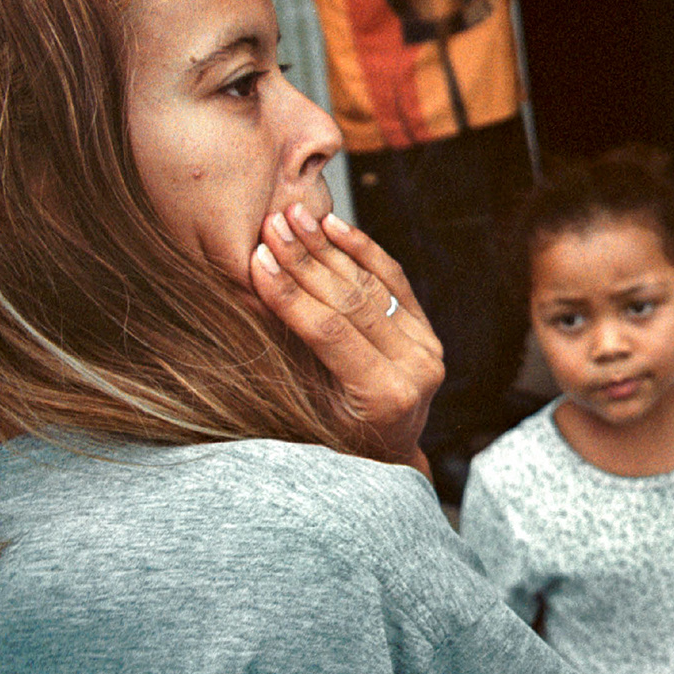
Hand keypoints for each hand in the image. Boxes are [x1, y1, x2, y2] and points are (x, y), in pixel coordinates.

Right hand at [250, 203, 442, 464]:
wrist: (387, 458)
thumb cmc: (332, 447)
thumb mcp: (306, 417)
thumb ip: (289, 366)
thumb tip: (246, 308)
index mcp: (384, 396)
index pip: (330, 332)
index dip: (290, 295)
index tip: (256, 261)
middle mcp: (416, 368)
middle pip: (352, 301)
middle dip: (306, 260)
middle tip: (271, 225)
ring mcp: (427, 347)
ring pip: (372, 285)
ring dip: (329, 247)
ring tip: (293, 215)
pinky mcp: (427, 330)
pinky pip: (394, 280)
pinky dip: (364, 250)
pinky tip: (335, 225)